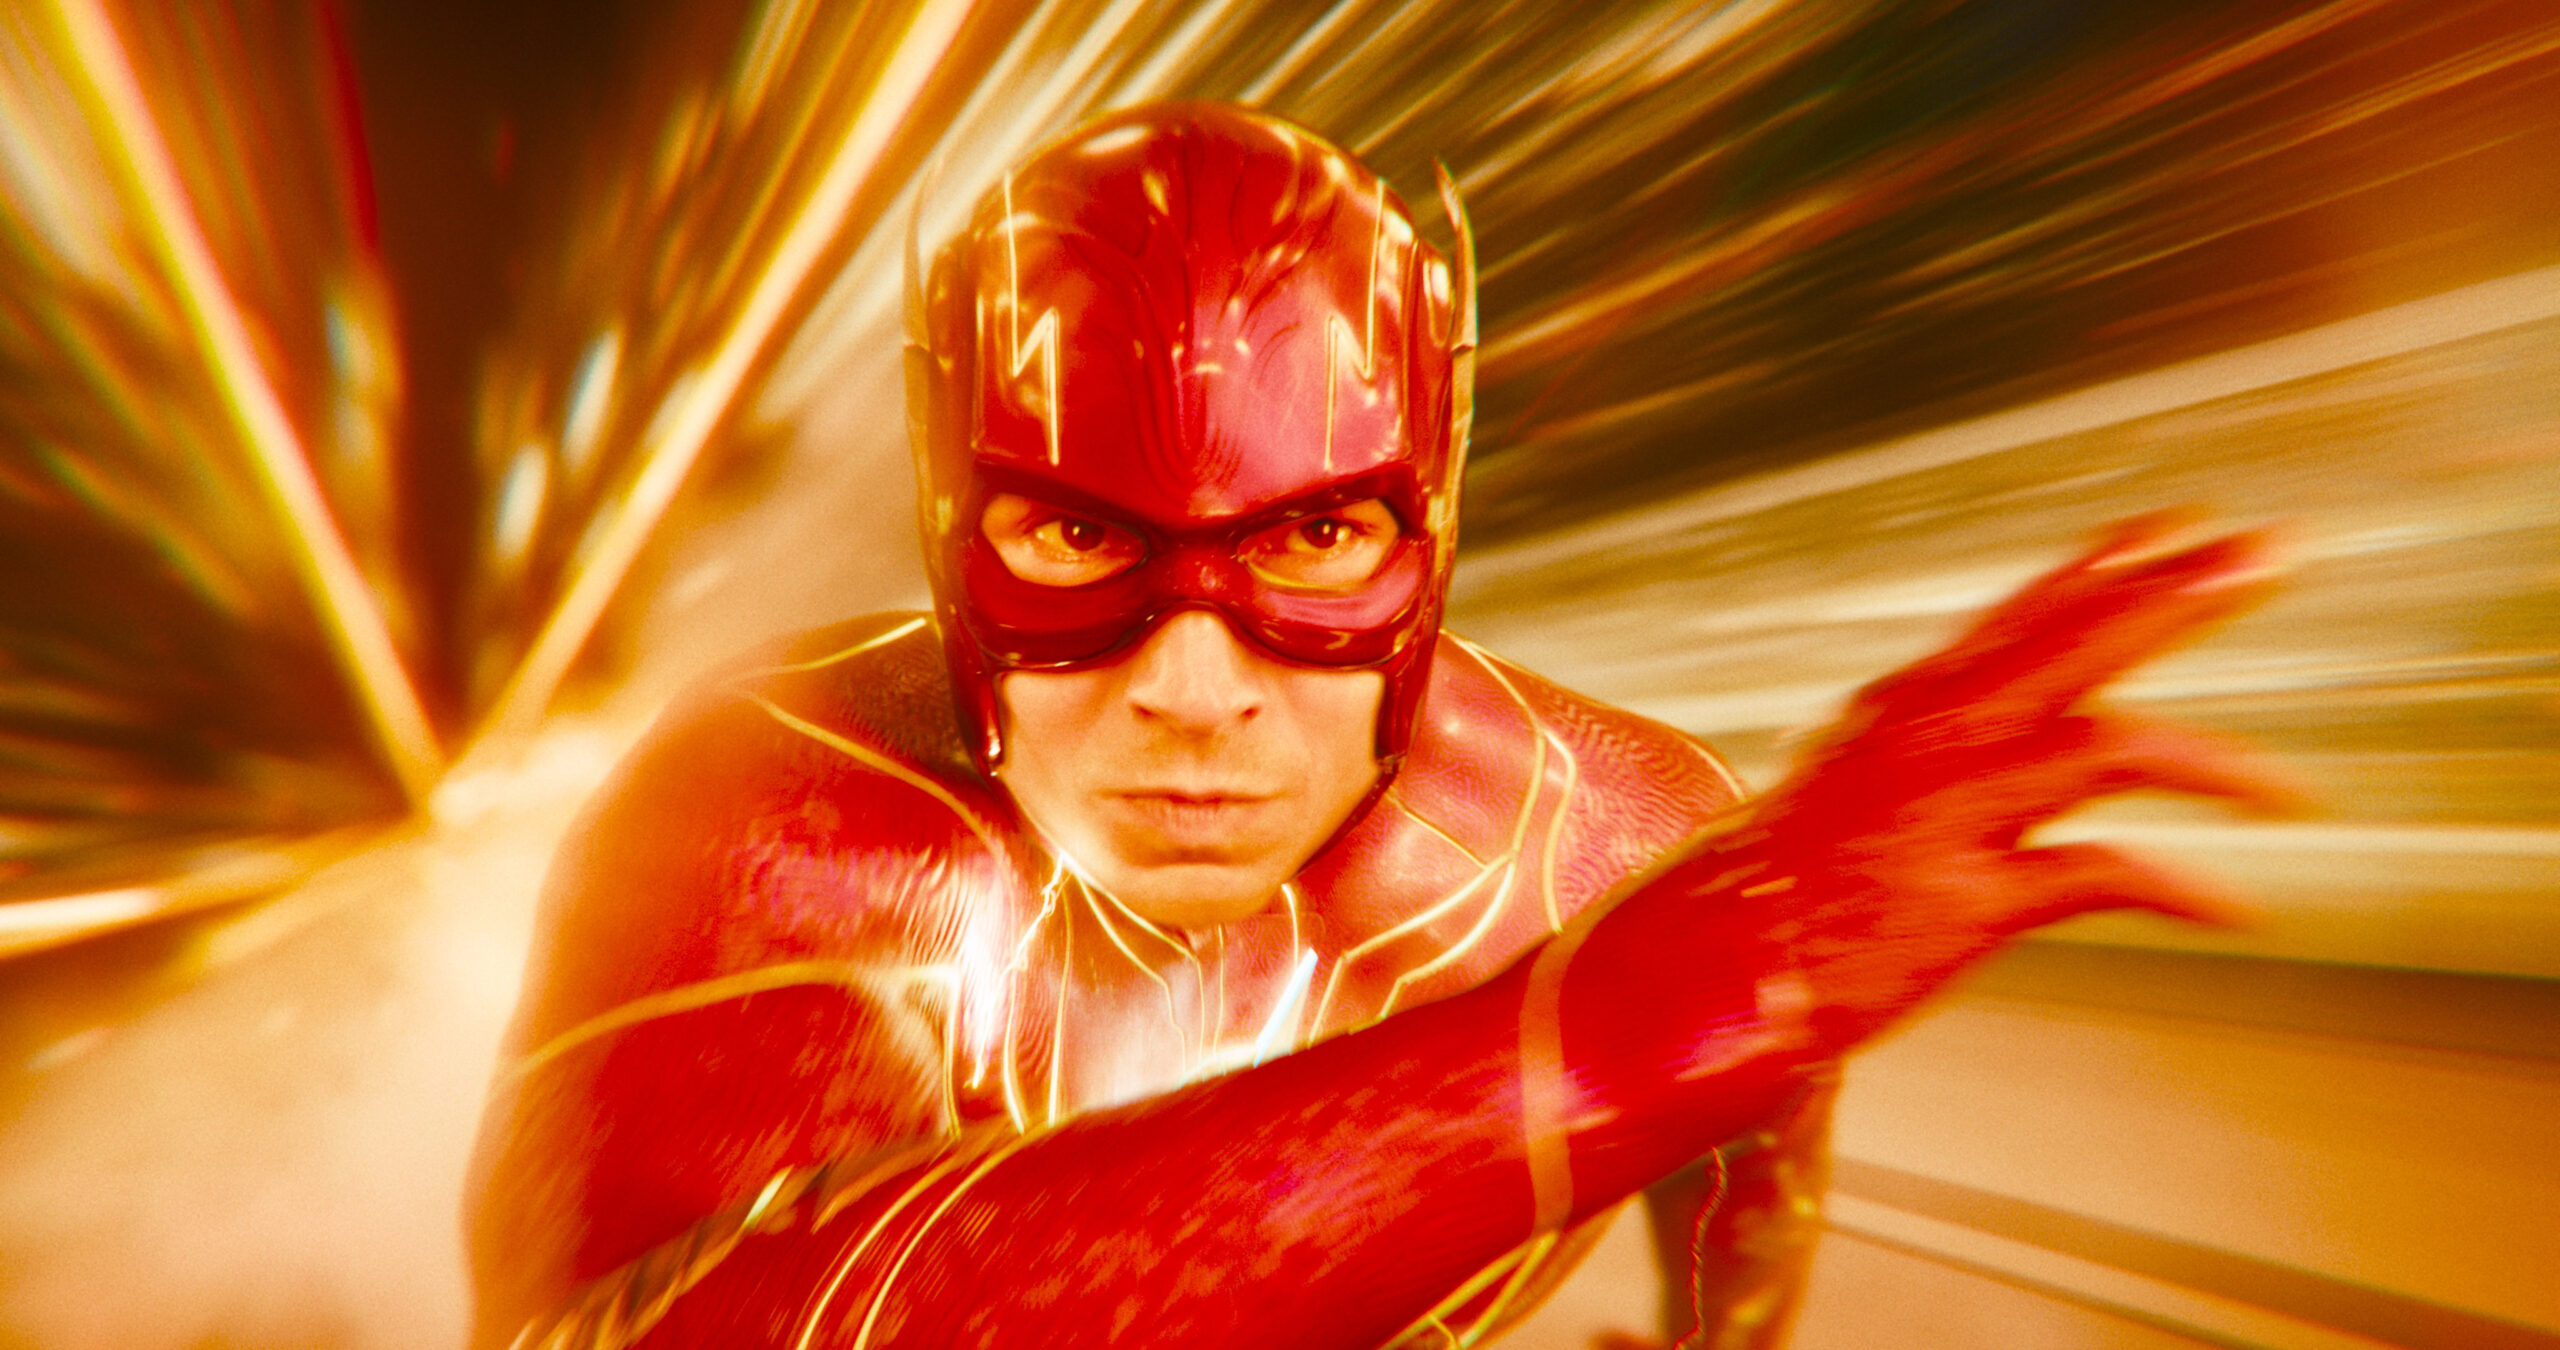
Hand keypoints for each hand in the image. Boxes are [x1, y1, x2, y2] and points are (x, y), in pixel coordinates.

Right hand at [1732, 515, 2297, 1052]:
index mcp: (1911, 704)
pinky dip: (2182, 888)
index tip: (2186, 522)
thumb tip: (1958, 701)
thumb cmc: (1780, 882)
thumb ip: (1920, 738)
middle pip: (2081, 641)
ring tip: (2294, 795)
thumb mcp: (1848, 782)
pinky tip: (2238, 907)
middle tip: (2274, 550)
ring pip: (2110, 747)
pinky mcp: (1966, 901)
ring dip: (2218, 765)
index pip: (2029, 611)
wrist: (1706, 965)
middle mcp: (1935, 737)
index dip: (2112, 563)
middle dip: (2186, 592)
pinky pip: (2102, 875)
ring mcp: (1951, 813)